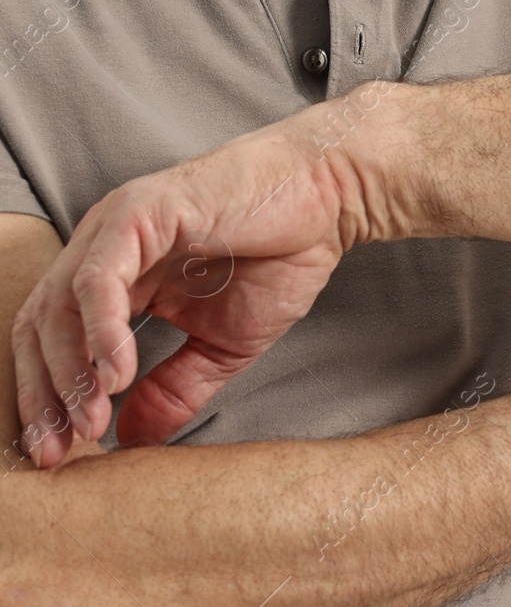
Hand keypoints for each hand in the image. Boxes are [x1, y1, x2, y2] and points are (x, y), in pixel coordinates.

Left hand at [9, 84, 410, 467]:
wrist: (330, 198)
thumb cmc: (283, 253)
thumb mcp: (225, 343)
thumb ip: (175, 387)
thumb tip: (130, 440)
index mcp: (118, 276)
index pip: (54, 342)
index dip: (48, 400)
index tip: (60, 453)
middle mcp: (104, 249)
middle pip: (41, 327)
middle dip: (44, 395)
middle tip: (60, 449)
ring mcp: (117, 227)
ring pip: (60, 304)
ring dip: (69, 368)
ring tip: (93, 418)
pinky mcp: (141, 211)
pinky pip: (101, 275)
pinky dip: (99, 328)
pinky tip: (117, 371)